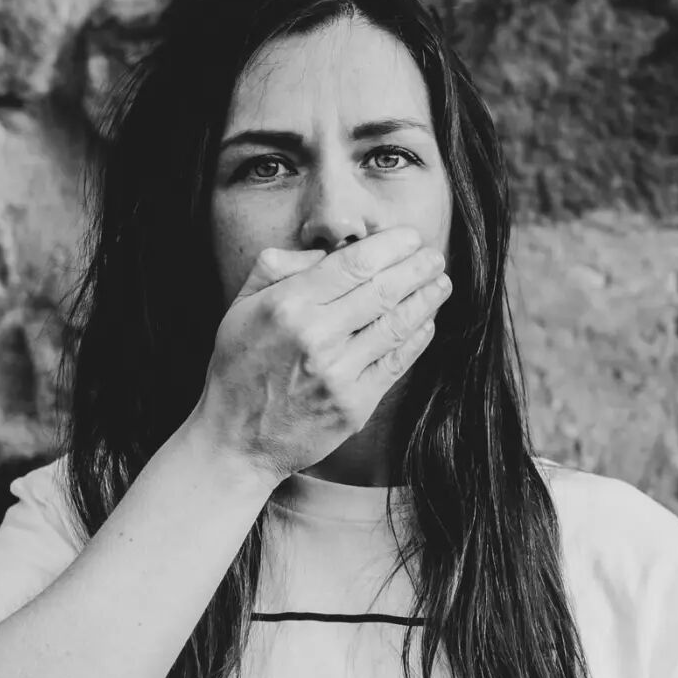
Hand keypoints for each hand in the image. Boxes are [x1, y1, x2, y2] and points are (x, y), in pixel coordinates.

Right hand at [194, 227, 450, 483]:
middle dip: (417, 268)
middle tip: (434, 256)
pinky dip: (417, 338)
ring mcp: (339, 374)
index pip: (353, 264)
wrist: (235, 440)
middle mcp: (316, 337)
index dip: (390, 247)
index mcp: (288, 306)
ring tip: (441, 283)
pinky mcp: (355, 406)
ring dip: (426, 300)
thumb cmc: (238, 367)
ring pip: (397, 325)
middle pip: (383, 290)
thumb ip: (277, 268)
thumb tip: (325, 250)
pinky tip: (427, 322)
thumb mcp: (240, 306)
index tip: (409, 237)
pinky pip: (396, 363)